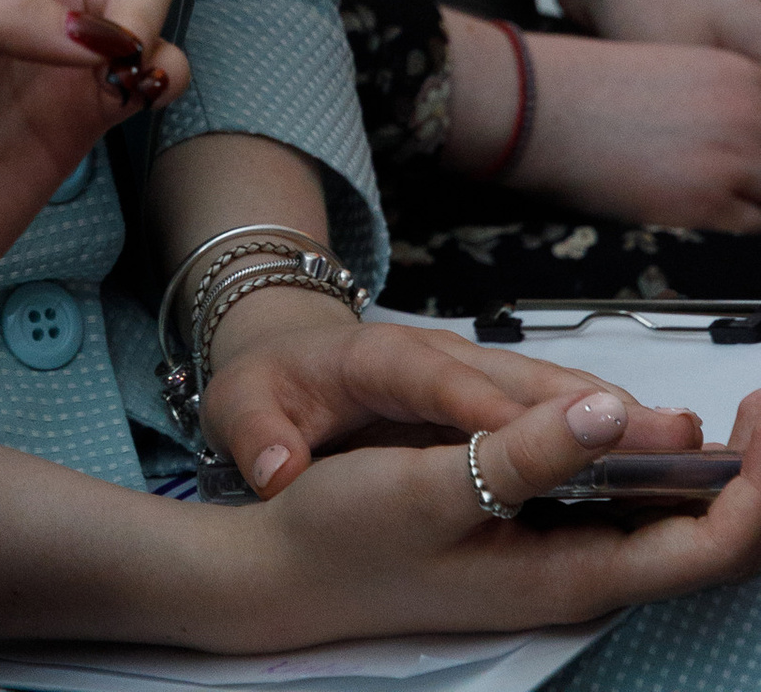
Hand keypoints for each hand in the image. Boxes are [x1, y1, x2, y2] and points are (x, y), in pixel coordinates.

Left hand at [204, 297, 686, 502]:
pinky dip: (597, 418)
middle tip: (647, 430)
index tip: (529, 436)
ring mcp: (465, 366)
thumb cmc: (267, 386)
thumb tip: (275, 469)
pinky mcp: (486, 386)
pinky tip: (647, 442)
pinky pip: (547, 401)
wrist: (280, 351)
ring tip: (671, 437)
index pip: (432, 379)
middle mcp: (432, 353)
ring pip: (541, 385)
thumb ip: (256, 435)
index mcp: (375, 357)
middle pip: (509, 375)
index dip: (480, 405)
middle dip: (574, 402)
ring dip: (603, 408)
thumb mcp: (241, 407)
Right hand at [215, 382, 760, 653]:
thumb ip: (527, 453)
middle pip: (708, 544)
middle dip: (750, 478)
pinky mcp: (535, 544)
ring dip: (714, 477)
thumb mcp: (431, 486)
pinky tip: (653, 436)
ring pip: (674, 532)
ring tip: (738, 415)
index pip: (710, 545)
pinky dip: (662, 475)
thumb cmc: (346, 534)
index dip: (756, 485)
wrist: (281, 573)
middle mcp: (581, 579)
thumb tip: (616, 414)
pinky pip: (630, 518)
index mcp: (573, 575)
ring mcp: (561, 565)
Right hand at [507, 31, 760, 228]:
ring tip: (709, 187)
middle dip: (757, 173)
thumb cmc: (590, 87)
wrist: (541, 103)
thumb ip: (722, 103)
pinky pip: (748, 225)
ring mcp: (731, 158)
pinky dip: (730, 219)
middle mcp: (745, 112)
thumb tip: (745, 138)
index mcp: (737, 72)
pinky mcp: (707, 201)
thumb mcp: (673, 75)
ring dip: (751, 197)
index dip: (757, 144)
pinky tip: (697, 200)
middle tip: (730, 177)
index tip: (748, 157)